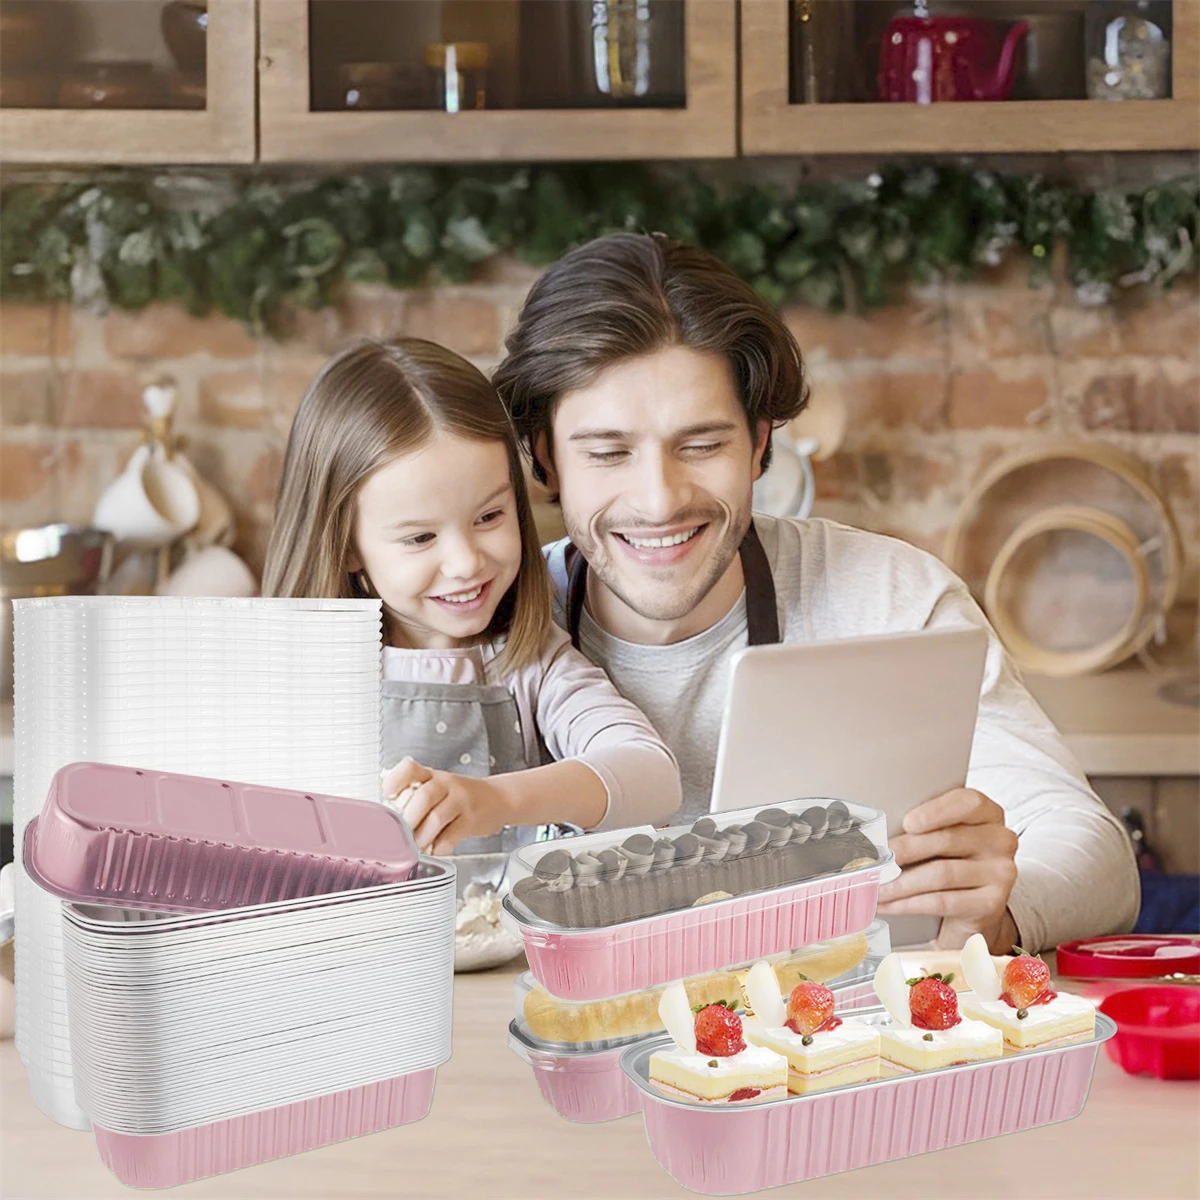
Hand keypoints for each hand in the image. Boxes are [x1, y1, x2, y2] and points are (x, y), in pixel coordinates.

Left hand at [381, 756, 511, 854]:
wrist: (498, 799)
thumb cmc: (461, 796)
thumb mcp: (439, 787)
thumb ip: (415, 797)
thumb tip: (388, 817)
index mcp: (432, 775)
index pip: (411, 769)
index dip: (396, 781)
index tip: (388, 795)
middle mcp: (446, 784)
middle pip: (424, 797)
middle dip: (409, 819)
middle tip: (403, 833)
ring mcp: (461, 801)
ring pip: (437, 818)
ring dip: (422, 837)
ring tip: (418, 845)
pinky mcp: (472, 820)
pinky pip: (452, 836)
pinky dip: (439, 847)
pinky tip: (436, 847)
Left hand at [877, 787, 1019, 952]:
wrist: (972, 909)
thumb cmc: (950, 862)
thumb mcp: (942, 839)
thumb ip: (923, 828)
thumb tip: (879, 833)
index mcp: (988, 813)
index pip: (968, 802)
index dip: (936, 811)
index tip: (907, 823)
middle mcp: (1000, 840)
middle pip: (947, 839)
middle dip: (904, 849)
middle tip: (874, 858)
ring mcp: (1001, 873)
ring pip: (941, 874)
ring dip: (899, 882)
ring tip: (872, 884)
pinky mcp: (991, 904)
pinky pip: (942, 902)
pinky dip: (907, 903)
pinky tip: (887, 903)